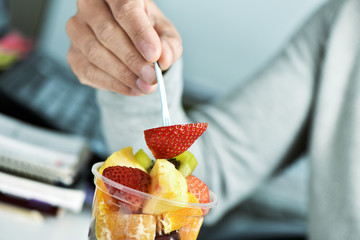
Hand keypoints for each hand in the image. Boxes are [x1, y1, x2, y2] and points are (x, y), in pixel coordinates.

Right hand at [66, 0, 181, 95]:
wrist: (130, 42)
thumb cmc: (147, 32)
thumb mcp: (164, 33)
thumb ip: (168, 44)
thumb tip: (164, 58)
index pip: (124, 8)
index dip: (139, 33)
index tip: (154, 55)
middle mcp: (89, 5)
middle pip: (107, 33)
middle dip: (133, 59)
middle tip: (152, 76)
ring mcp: (77, 30)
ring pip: (95, 53)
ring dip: (124, 74)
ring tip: (145, 86)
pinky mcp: (73, 54)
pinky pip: (89, 71)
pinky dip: (114, 84)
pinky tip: (133, 89)